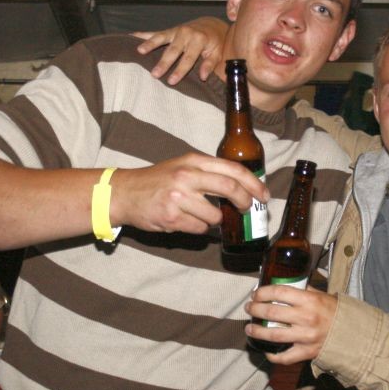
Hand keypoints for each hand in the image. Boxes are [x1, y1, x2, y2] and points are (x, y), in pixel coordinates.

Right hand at [110, 153, 269, 234]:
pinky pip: (200, 229)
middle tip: (247, 209)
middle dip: (244, 202)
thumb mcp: (182, 166)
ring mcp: (179, 197)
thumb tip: (241, 188)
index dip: (253, 183)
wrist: (124, 193)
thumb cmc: (156, 181)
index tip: (263, 195)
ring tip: (201, 216)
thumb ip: (207, 173)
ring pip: (215, 216)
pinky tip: (186, 221)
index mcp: (194, 161)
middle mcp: (187, 176)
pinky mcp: (172, 217)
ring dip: (214, 220)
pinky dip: (199, 228)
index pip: (233, 170)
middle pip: (230, 189)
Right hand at [133, 16, 228, 84]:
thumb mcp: (217, 53)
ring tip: (139, 51)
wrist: (211, 24)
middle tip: (154, 74)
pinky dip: (142, 35)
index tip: (171, 81)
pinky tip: (131, 37)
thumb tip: (202, 76)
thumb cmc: (214, 42)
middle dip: (163, 63)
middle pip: (173, 50)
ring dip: (149, 44)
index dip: (180, 70)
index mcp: (199, 40)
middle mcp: (186, 33)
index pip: (188, 58)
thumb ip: (209, 64)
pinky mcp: (169, 30)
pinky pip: (154, 32)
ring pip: (161, 38)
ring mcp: (176, 31)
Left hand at [244, 285, 337, 364]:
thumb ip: (302, 290)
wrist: (352, 333)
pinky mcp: (306, 352)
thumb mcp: (321, 294)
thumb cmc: (334, 311)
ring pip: (273, 335)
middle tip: (249, 308)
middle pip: (271, 313)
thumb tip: (282, 284)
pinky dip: (272, 355)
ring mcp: (305, 337)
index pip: (279, 292)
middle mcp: (306, 318)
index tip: (255, 294)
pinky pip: (284, 357)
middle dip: (255, 309)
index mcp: (309, 300)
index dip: (262, 292)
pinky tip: (265, 350)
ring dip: (257, 331)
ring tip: (249, 328)